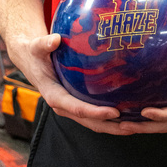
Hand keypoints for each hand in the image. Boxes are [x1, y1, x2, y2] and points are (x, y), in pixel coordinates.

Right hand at [7, 32, 136, 135]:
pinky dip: (109, 119)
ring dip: (112, 127)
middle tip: (132, 126)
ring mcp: (70, 108)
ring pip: (93, 123)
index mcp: (54, 96)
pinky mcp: (76, 104)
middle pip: (89, 121)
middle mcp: (63, 106)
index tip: (114, 112)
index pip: (77, 108)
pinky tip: (127, 115)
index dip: (96, 112)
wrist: (32, 61)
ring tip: (134, 126)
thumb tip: (55, 39)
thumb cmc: (36, 54)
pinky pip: (94, 116)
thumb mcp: (37, 47)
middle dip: (110, 126)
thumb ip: (44, 44)